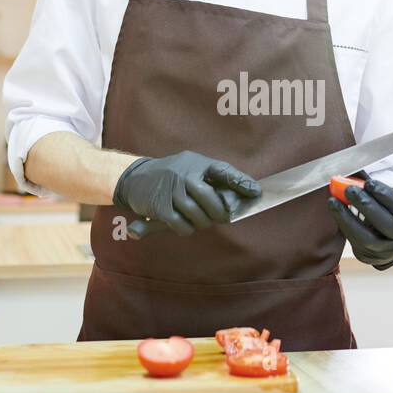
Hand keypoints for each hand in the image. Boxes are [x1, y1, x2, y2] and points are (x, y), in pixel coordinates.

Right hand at [113, 151, 260, 238]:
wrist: (136, 177)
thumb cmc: (173, 175)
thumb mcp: (192, 167)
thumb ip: (213, 178)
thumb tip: (247, 190)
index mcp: (197, 164)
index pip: (224, 171)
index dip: (241, 182)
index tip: (257, 193)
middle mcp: (185, 175)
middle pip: (213, 201)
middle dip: (221, 214)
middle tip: (223, 217)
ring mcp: (172, 192)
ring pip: (199, 216)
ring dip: (203, 222)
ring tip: (201, 220)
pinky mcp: (161, 208)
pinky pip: (182, 226)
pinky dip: (187, 229)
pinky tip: (185, 224)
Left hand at [326, 176, 392, 270]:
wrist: (390, 241)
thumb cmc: (387, 212)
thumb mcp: (387, 200)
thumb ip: (371, 187)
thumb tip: (350, 171)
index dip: (385, 195)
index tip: (368, 183)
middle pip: (385, 223)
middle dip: (366, 205)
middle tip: (349, 190)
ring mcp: (386, 251)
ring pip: (367, 238)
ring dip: (348, 218)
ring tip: (334, 202)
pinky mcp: (370, 258)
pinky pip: (355, 244)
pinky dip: (344, 227)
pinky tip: (335, 212)